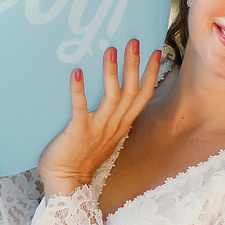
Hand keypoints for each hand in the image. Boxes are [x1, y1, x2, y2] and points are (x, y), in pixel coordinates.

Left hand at [37, 41, 164, 194]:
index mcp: (122, 125)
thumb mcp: (104, 136)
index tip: (156, 52)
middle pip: (132, 91)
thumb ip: (109, 117)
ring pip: (113, 96)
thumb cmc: (82, 157)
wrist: (68, 182)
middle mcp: (114, 125)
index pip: (143, 96)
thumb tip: (110, 95)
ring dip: (112, 72)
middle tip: (133, 41)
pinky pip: (80, 108)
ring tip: (110, 50)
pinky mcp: (78, 132)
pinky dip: (79, 90)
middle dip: (134, 65)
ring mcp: (98, 129)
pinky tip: (76, 73)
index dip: (151, 74)